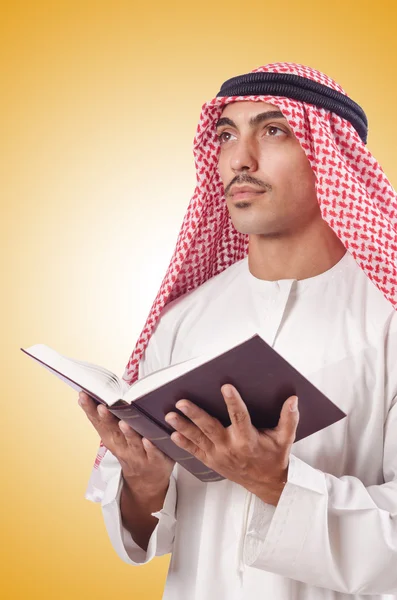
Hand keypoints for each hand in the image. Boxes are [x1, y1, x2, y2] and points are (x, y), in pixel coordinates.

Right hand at [78, 392, 173, 496]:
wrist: (146, 479)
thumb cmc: (129, 449)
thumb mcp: (113, 436)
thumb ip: (102, 418)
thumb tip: (83, 397)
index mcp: (111, 438)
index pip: (98, 422)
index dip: (90, 410)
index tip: (83, 396)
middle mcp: (122, 446)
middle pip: (113, 431)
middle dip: (106, 418)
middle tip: (102, 406)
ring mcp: (138, 454)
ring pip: (132, 442)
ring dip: (128, 433)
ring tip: (124, 423)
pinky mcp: (155, 460)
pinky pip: (152, 454)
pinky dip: (150, 447)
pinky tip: (147, 440)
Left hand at [165, 385, 298, 504]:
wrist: (266, 484)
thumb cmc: (275, 458)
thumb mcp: (285, 439)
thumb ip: (289, 418)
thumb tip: (293, 399)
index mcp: (248, 440)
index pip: (240, 417)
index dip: (233, 401)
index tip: (225, 386)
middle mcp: (230, 447)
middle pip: (210, 428)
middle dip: (195, 414)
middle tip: (182, 402)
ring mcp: (219, 455)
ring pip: (198, 439)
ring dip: (183, 426)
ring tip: (170, 415)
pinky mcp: (212, 461)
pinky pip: (195, 452)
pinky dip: (183, 443)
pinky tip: (172, 434)